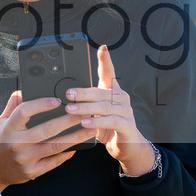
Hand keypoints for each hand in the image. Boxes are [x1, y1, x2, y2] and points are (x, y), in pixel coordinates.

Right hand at [0, 90, 97, 195]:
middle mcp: (17, 144)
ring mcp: (25, 160)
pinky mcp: (32, 172)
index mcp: (9, 128)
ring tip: (90, 130)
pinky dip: (66, 154)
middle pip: (46, 130)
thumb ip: (14, 105)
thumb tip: (25, 88)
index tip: (57, 100)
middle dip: (68, 121)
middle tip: (84, 113)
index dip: (41, 105)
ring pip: (55, 147)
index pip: (24, 112)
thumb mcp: (1, 121)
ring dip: (75, 137)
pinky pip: (53, 162)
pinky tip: (78, 146)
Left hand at [65, 45, 154, 176]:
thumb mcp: (96, 112)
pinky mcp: (128, 126)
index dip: (106, 60)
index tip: (102, 48)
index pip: (109, 73)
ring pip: (104, 107)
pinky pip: (111, 121)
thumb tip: (67, 93)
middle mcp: (121, 98)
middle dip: (83, 93)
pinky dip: (97, 122)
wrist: (126, 147)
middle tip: (68, 93)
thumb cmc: (108, 127)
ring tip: (70, 109)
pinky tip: (85, 123)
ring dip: (86, 108)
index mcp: (113, 91)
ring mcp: (126, 112)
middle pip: (101, 92)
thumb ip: (86, 101)